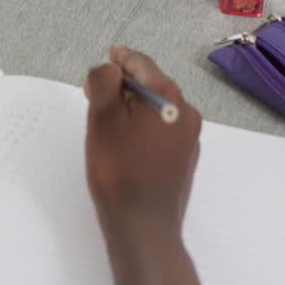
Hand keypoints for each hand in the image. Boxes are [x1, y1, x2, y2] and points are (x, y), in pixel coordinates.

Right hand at [84, 45, 202, 234]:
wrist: (144, 225)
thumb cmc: (119, 169)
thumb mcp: (102, 117)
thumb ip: (104, 82)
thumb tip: (110, 68)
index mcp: (168, 96)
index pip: (141, 63)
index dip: (119, 59)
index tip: (106, 58)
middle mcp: (186, 112)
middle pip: (151, 86)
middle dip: (123, 87)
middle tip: (95, 96)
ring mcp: (189, 139)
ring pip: (156, 110)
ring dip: (133, 109)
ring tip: (107, 124)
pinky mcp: (185, 161)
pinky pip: (162, 133)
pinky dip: (143, 130)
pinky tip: (125, 147)